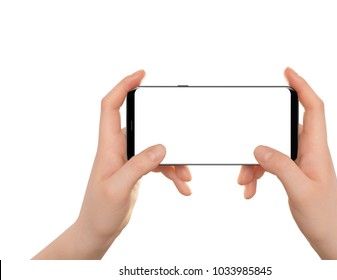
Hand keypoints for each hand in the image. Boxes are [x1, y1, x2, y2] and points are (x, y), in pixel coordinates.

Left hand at [33, 70, 191, 258]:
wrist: (98, 229)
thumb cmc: (99, 210)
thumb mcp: (118, 188)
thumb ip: (138, 166)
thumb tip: (161, 147)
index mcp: (108, 146)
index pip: (111, 106)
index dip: (123, 86)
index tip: (141, 75)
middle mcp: (119, 147)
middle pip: (144, 125)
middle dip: (166, 131)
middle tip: (182, 134)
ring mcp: (129, 158)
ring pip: (157, 148)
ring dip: (174, 160)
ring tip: (186, 177)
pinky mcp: (138, 169)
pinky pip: (160, 164)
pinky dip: (172, 173)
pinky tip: (182, 186)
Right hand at [238, 67, 336, 258]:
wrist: (328, 234)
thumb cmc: (322, 215)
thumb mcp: (300, 190)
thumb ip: (280, 166)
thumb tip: (259, 148)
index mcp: (316, 149)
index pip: (314, 108)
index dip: (302, 87)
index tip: (287, 73)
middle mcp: (308, 150)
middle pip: (282, 128)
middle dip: (259, 139)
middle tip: (245, 153)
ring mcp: (299, 160)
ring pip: (271, 148)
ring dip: (254, 163)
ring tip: (245, 182)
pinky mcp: (291, 170)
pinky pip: (269, 163)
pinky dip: (257, 173)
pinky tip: (250, 188)